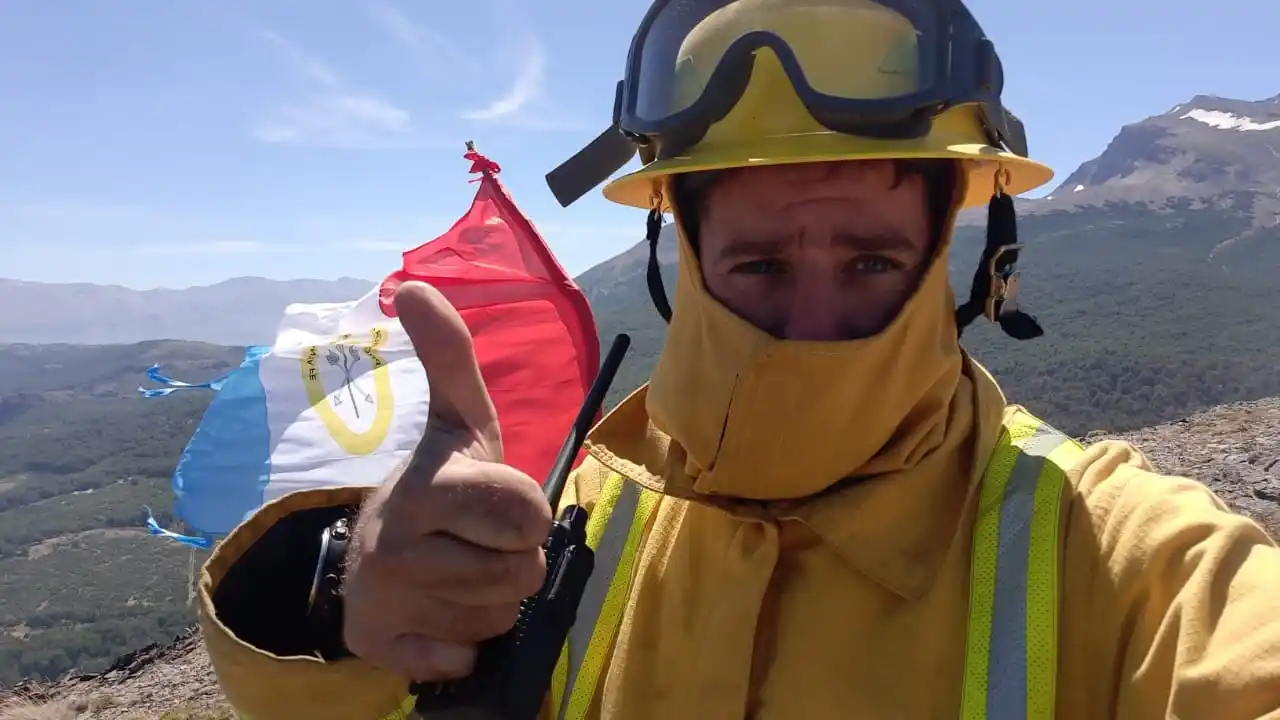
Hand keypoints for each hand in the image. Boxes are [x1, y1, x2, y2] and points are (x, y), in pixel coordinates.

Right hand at [342, 281, 551, 680]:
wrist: (374, 552)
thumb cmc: (442, 485)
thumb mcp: (458, 421)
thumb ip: (451, 356)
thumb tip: (413, 284)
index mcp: (428, 483)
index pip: (527, 515)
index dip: (528, 516)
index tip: (500, 505)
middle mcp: (396, 540)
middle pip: (521, 574)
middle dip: (515, 562)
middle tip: (481, 542)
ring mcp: (383, 596)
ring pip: (497, 618)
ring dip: (490, 602)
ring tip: (456, 572)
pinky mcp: (376, 644)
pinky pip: (461, 660)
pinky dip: (460, 645)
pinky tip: (437, 614)